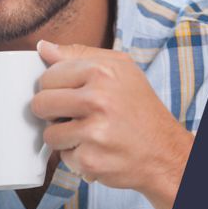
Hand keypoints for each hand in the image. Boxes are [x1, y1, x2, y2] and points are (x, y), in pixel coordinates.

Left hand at [31, 40, 193, 208]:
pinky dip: (78, 156)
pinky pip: (63, 157)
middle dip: (54, 112)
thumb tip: (44, 48)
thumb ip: (80, 55)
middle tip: (78, 116)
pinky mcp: (90, 160)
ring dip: (65, 137)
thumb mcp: (121, 69)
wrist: (165, 152)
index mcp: (102, 71)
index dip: (57, 88)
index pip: (48, 76)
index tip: (74, 96)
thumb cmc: (141, 109)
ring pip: (49, 133)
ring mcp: (94, 132)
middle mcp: (98, 99)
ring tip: (91, 134)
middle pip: (41, 104)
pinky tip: (98, 150)